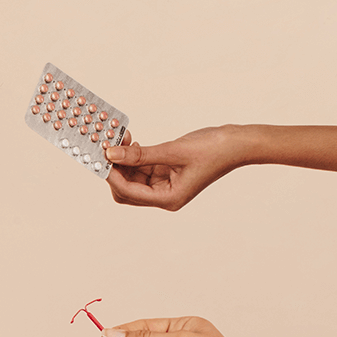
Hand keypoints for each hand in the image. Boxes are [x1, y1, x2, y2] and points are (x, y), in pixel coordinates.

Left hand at [104, 125, 245, 209]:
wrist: (238, 142)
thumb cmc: (213, 149)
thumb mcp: (173, 150)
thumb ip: (140, 154)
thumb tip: (111, 154)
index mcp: (168, 198)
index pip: (128, 192)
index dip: (111, 174)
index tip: (99, 155)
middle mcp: (165, 195)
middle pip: (126, 189)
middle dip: (115, 169)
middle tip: (105, 146)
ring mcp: (165, 184)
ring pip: (132, 176)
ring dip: (123, 159)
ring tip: (119, 138)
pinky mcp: (166, 172)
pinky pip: (142, 166)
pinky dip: (134, 155)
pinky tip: (131, 141)